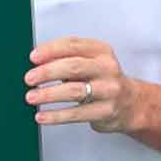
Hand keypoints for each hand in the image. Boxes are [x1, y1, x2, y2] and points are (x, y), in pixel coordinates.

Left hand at [25, 36, 139, 131]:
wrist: (131, 104)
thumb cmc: (102, 80)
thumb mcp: (90, 62)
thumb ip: (67, 58)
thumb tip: (37, 63)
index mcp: (101, 51)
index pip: (73, 45)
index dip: (50, 50)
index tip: (33, 57)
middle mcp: (107, 68)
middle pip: (73, 67)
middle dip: (47, 72)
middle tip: (29, 78)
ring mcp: (108, 90)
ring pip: (74, 91)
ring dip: (48, 94)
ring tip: (31, 97)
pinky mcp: (105, 111)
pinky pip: (76, 114)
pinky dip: (56, 115)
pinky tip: (41, 116)